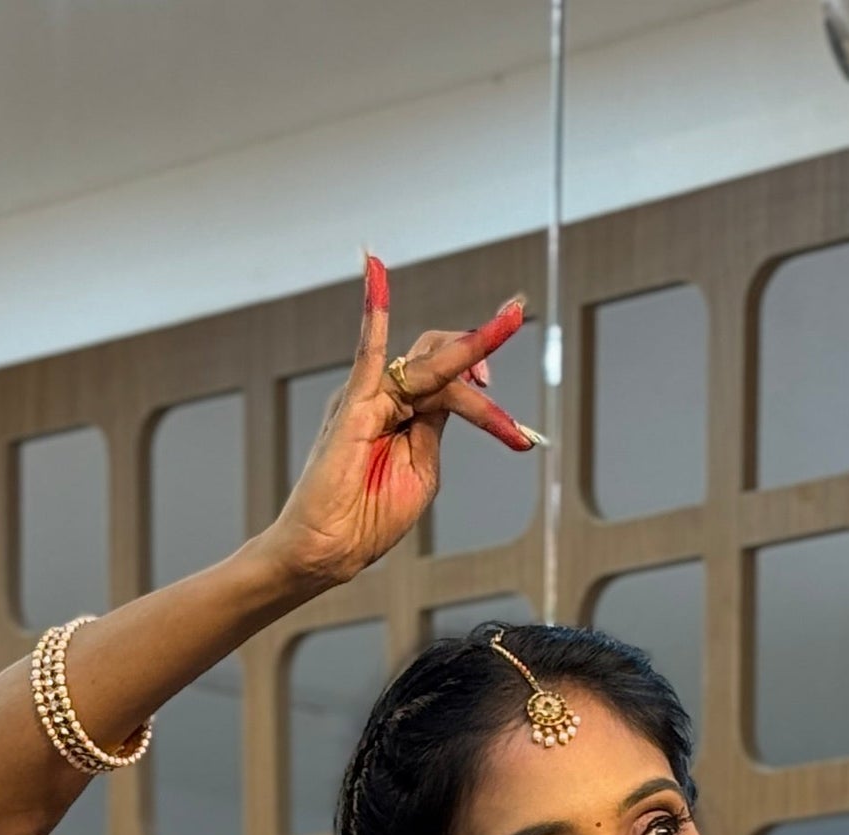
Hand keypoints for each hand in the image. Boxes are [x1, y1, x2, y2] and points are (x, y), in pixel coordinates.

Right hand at [269, 257, 540, 593]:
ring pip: (428, 365)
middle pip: (442, 364)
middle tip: (515, 354)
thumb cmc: (369, 520)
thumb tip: (455, 395)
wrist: (330, 550)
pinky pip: (367, 351)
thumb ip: (434, 430)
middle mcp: (386, 399)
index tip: (518, 435)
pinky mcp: (354, 404)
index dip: (485, 398)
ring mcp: (369, 397)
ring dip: (468, 358)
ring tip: (497, 361)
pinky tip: (375, 271)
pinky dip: (373, 311)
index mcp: (405, 418)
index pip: (450, 385)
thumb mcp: (420, 472)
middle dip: (481, 358)